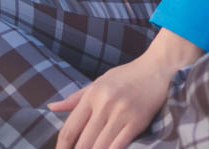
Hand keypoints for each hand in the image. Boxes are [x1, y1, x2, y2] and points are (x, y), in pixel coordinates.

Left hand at [50, 29, 201, 148]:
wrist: (157, 68)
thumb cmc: (127, 76)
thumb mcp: (99, 82)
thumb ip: (75, 98)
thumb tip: (51, 107)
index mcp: (92, 95)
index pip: (70, 128)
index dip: (62, 147)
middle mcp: (105, 104)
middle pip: (83, 142)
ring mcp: (121, 113)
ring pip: (100, 147)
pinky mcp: (137, 121)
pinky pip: (119, 146)